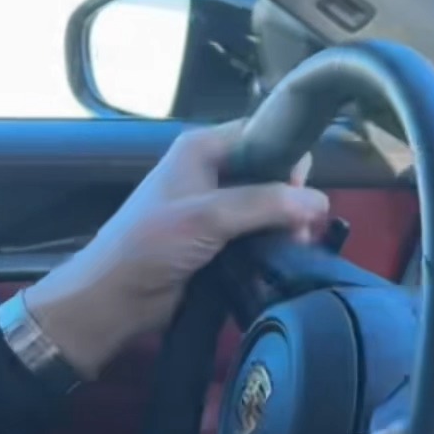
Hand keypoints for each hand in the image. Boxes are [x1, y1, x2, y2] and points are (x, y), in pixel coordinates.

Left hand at [24, 121, 327, 377]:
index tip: (300, 192)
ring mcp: (218, 208)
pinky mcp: (221, 241)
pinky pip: (261, 235)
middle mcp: (213, 171)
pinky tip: (285, 261)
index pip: (264, 135)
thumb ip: (264, 204)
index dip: (288, 158)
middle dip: (292, 199)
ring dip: (286, 227)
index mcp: (204, 148)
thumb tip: (320, 201)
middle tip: (299, 232)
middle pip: (272, 172)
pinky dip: (275, 246)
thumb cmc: (149, 245)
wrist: (114, 298)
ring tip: (294, 251)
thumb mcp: (207, 216)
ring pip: (271, 207)